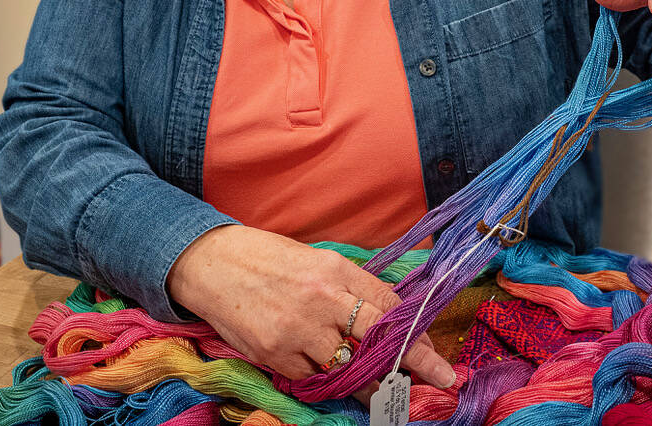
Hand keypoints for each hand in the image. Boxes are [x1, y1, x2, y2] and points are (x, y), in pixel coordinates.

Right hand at [167, 225, 454, 402]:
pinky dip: (324, 379)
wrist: (212, 264)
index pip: (388, 306)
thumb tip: (389, 314)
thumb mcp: (317, 261)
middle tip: (439, 380)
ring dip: (369, 383)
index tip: (436, 356)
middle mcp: (321, 299)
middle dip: (412, 363)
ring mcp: (297, 330)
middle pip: (377, 339)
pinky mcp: (275, 354)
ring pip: (348, 368)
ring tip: (385, 393)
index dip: (416, 335)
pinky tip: (329, 376)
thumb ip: (351, 287)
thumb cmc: (268, 259)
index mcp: (336, 271)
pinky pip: (313, 377)